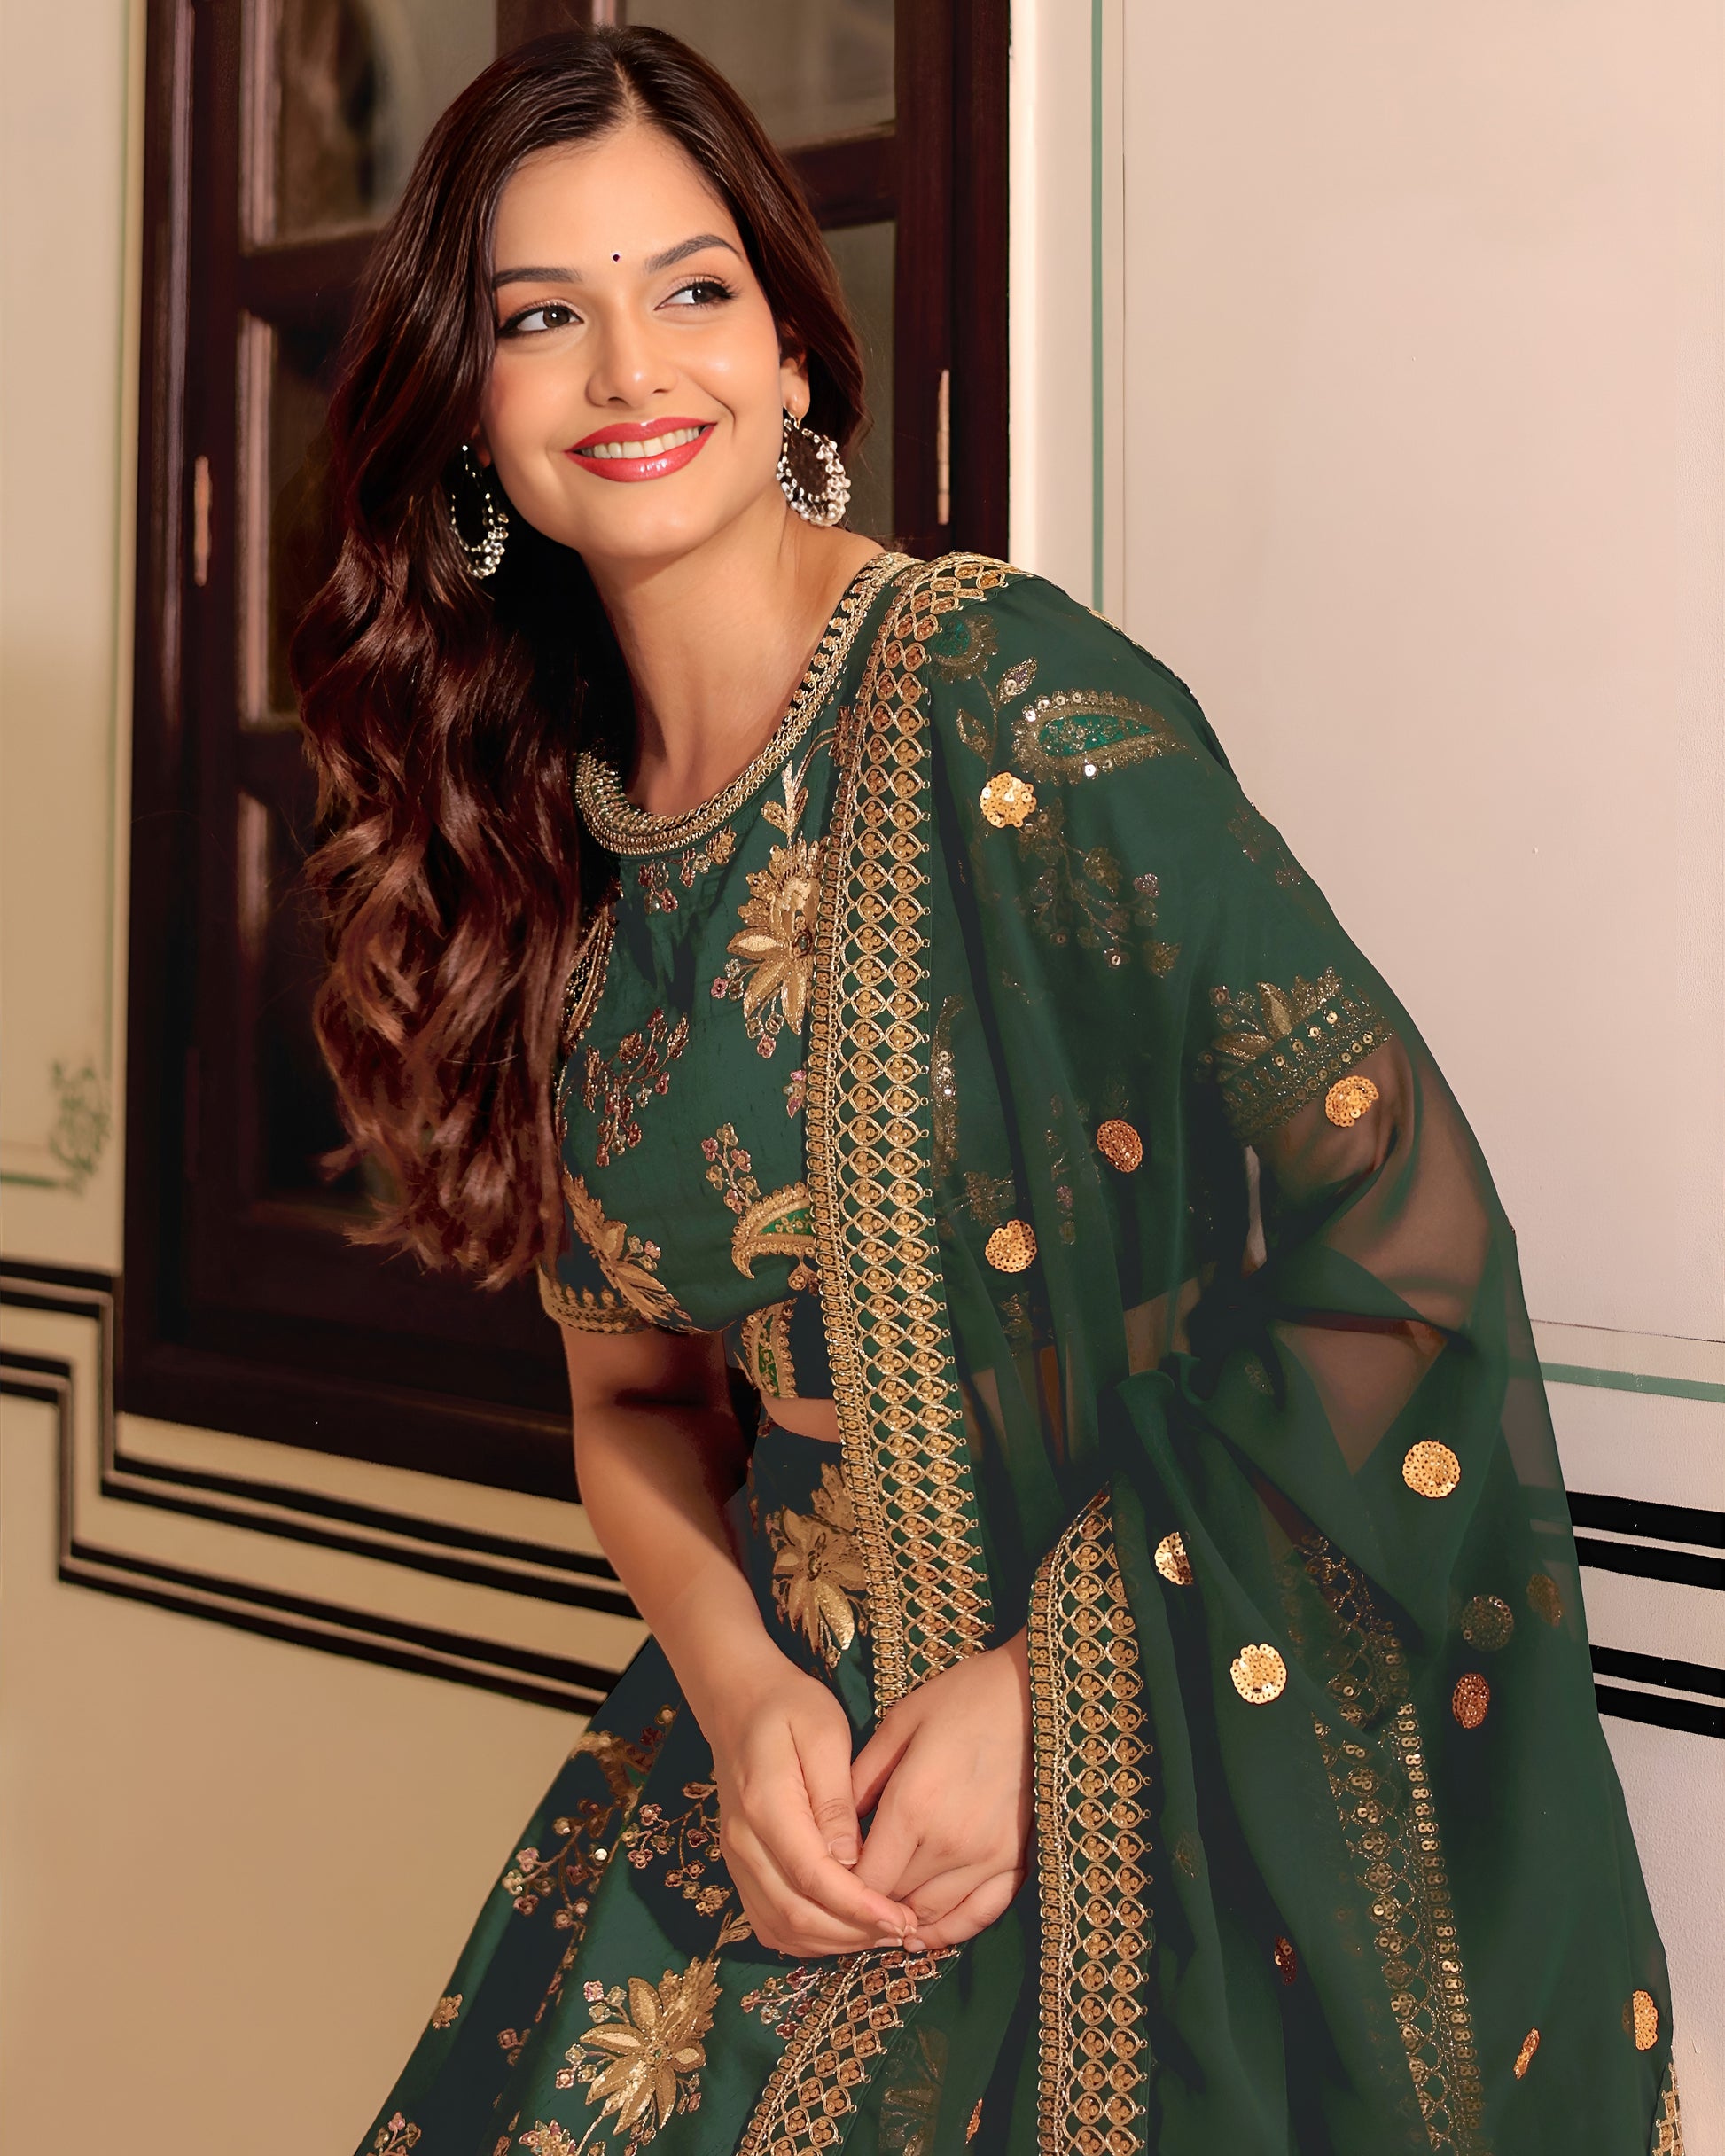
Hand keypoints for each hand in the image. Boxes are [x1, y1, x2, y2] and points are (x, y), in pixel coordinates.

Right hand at [697, 1638, 919, 1958]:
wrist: (738, 1701)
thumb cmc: (789, 1707)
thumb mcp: (824, 1732)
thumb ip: (835, 1797)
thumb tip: (852, 1860)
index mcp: (766, 1806)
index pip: (814, 1877)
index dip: (861, 1907)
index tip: (903, 1918)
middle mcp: (743, 1843)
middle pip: (796, 1915)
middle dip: (854, 1934)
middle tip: (904, 1930)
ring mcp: (737, 1859)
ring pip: (781, 1929)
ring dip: (834, 1943)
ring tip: (883, 1932)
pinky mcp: (741, 1866)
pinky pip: (769, 1921)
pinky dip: (808, 1938)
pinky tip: (846, 1929)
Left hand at [849, 1630, 1032, 1950]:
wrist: (1031, 1693)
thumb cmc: (961, 1699)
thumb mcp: (899, 1724)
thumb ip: (862, 1778)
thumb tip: (834, 1828)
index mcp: (912, 1806)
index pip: (865, 1880)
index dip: (842, 1889)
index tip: (830, 1881)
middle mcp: (949, 1842)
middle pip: (895, 1900)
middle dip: (869, 1902)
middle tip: (851, 1897)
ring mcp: (987, 1857)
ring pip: (932, 1913)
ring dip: (904, 1916)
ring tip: (881, 1914)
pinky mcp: (1016, 1861)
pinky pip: (979, 1915)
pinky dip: (950, 1931)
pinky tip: (925, 1934)